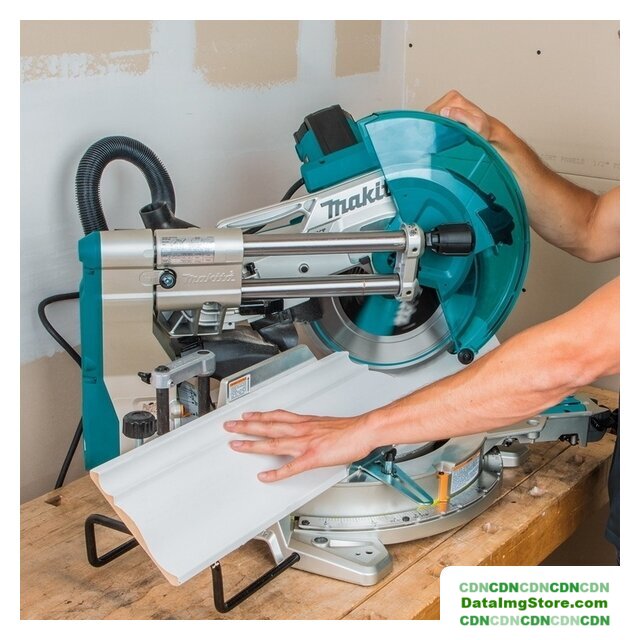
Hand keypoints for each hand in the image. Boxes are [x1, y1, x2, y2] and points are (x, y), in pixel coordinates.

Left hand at [224, 409, 376, 481]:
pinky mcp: (312, 458)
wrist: (363, 430)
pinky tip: (264, 476)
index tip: (246, 415)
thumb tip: (309, 432)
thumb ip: (314, 429)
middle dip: (246, 426)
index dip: (259, 416)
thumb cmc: (349, 429)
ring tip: (236, 445)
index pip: (276, 416)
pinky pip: (290, 467)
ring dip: (252, 444)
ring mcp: (305, 444)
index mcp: (305, 422)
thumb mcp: (327, 424)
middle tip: (229, 427)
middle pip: (268, 426)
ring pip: (273, 443)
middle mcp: (301, 430)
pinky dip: (276, 473)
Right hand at [426, 90, 496, 140]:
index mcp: (455, 98)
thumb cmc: (483, 130)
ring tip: (444, 132)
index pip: (434, 112)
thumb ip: (462, 116)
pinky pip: (433, 116)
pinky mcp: (446, 107)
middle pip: (430, 113)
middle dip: (434, 124)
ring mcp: (447, 101)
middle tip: (443, 134)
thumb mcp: (475, 125)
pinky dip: (435, 123)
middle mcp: (450, 97)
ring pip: (431, 115)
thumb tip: (444, 111)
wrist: (488, 129)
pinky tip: (442, 129)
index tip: (441, 133)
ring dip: (434, 124)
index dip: (435, 124)